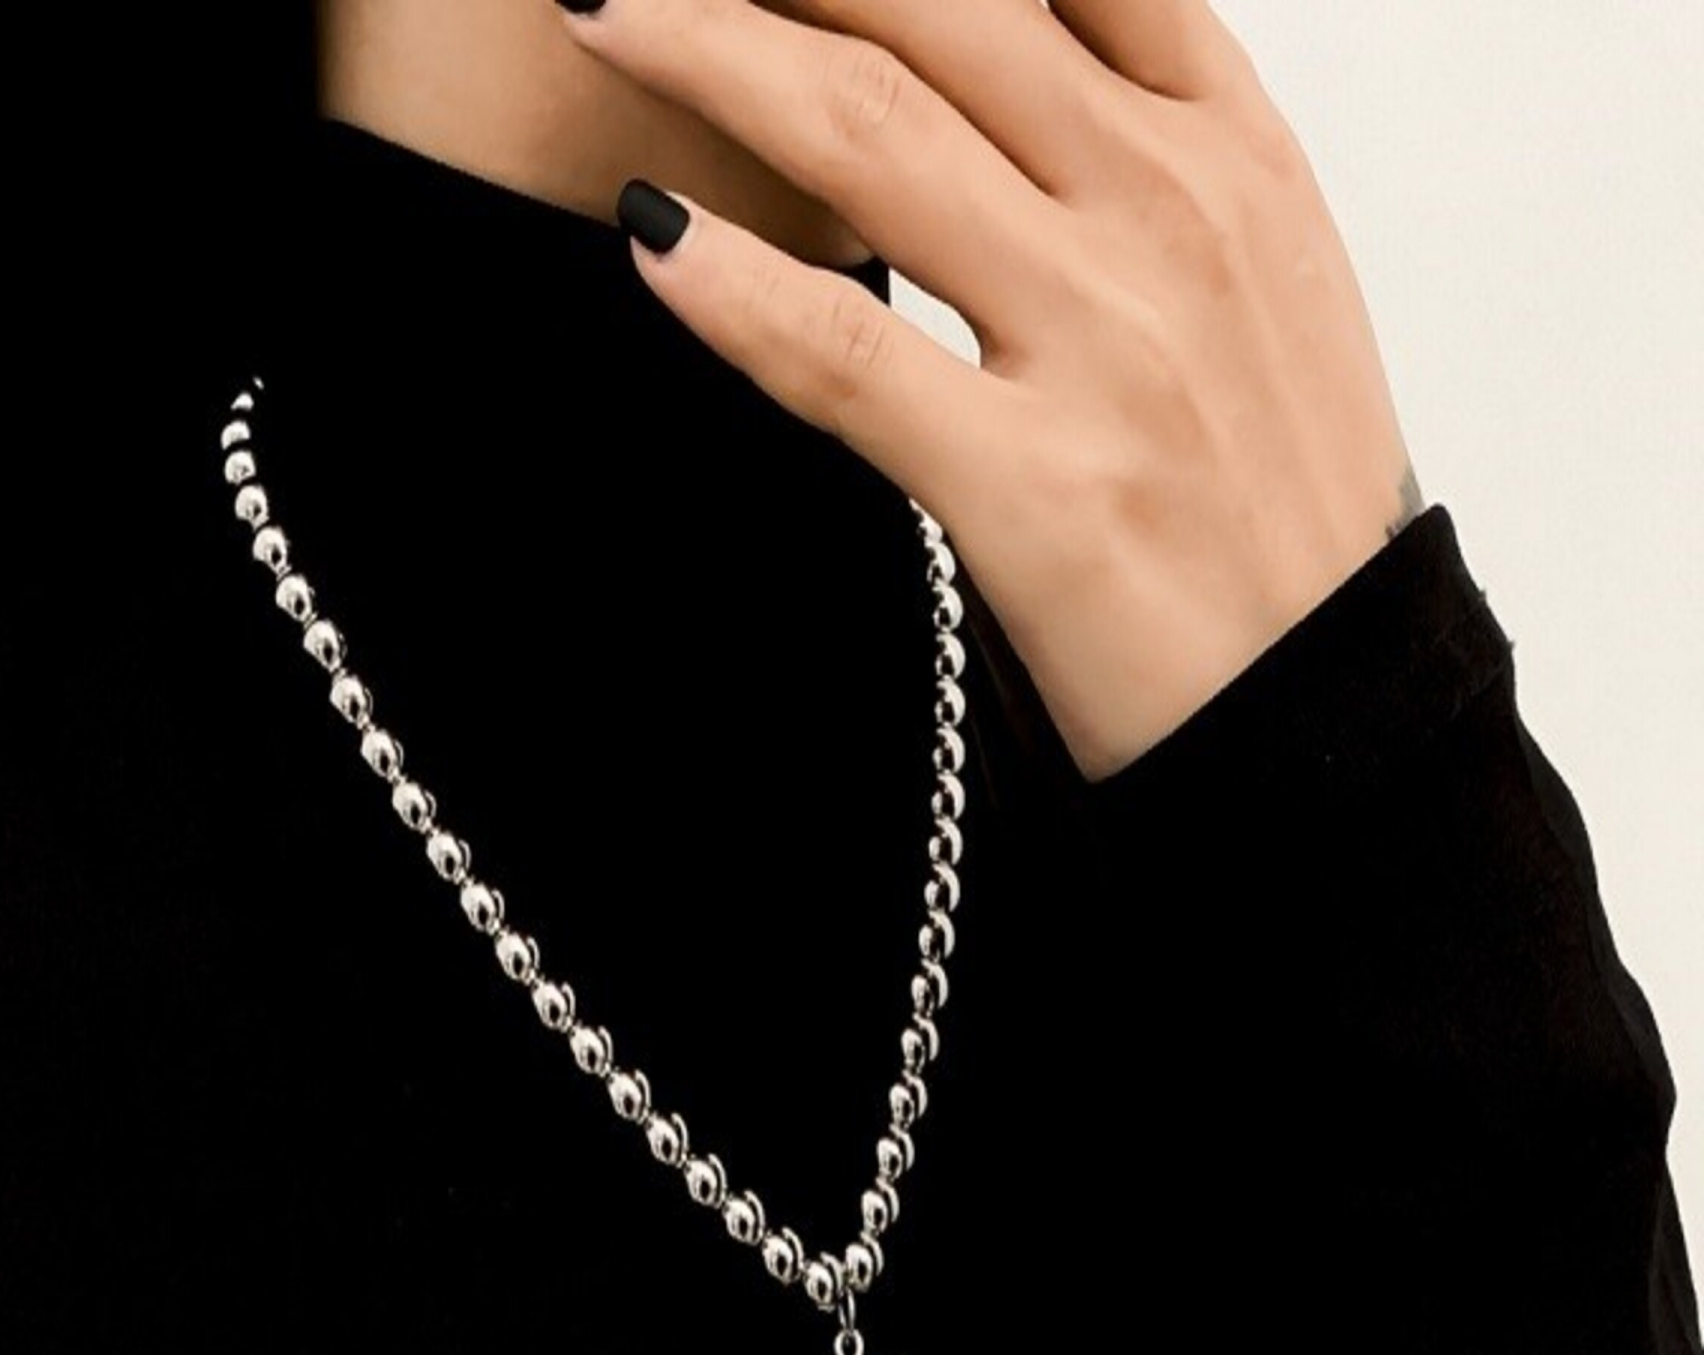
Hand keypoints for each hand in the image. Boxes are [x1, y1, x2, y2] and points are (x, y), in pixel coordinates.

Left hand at [552, 0, 1422, 782]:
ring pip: (868, 132)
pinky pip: (847, 353)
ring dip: (706, 49)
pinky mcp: (1035, 488)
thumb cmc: (1273, 505)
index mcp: (1230, 148)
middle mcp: (1171, 213)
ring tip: (601, 10)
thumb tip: (1023, 66)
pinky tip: (646, 228)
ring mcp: (1105, 345)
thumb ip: (1148, 153)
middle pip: (936, 7)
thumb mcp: (1259, 284)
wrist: (1330, 707)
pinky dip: (730, 285)